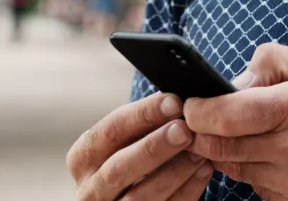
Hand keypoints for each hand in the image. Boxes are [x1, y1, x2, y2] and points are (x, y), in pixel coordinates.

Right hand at [67, 91, 213, 199]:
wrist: (122, 195)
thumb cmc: (128, 158)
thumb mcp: (123, 141)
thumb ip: (142, 123)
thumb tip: (176, 97)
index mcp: (84, 157)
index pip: (111, 130)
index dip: (143, 115)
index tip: (174, 102)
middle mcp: (89, 189)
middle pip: (120, 167)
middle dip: (155, 146)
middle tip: (185, 130)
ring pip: (140, 197)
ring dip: (175, 171)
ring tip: (200, 151)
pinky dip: (186, 191)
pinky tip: (203, 171)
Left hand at [184, 43, 287, 200]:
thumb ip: (271, 62)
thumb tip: (232, 82)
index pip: (228, 114)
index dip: (198, 110)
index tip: (190, 103)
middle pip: (221, 146)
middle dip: (202, 131)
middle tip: (200, 118)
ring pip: (233, 168)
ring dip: (225, 150)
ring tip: (237, 131)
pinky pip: (254, 187)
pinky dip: (249, 170)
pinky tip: (264, 154)